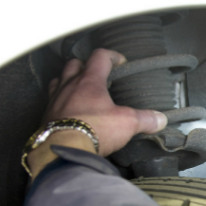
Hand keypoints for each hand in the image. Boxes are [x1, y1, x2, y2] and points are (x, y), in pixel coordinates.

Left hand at [42, 48, 166, 156]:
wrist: (64, 149)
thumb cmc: (93, 130)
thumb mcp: (126, 123)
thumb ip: (144, 119)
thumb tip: (159, 119)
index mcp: (90, 81)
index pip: (100, 57)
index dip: (112, 56)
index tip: (120, 62)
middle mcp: (69, 86)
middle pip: (74, 64)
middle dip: (86, 65)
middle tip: (97, 74)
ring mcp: (55, 100)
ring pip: (58, 80)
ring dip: (68, 81)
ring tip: (78, 89)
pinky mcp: (46, 116)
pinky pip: (51, 102)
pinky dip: (59, 102)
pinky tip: (68, 111)